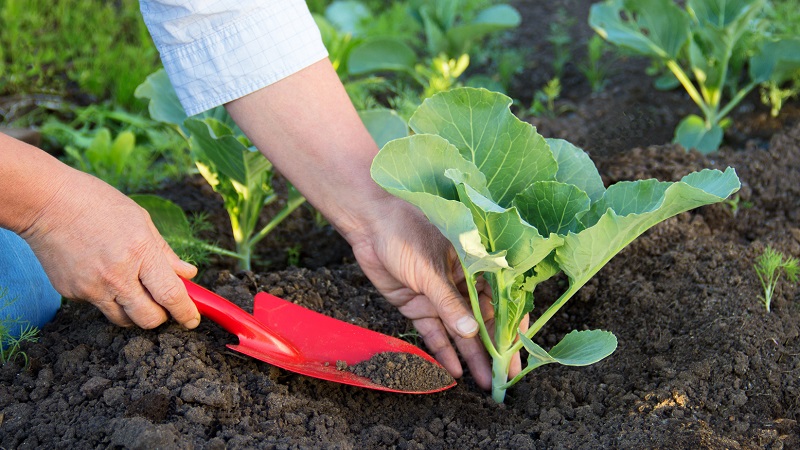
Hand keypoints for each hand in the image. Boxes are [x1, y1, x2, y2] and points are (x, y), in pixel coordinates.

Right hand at [19, 167, 200, 328]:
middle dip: (161, 317)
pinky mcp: (72, 293)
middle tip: (163, 305)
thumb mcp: (141, 220)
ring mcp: (92, 287)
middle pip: (149, 319)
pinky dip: (107, 297)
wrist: (45, 203)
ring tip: (133, 288)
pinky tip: (101, 273)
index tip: (192, 320)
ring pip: (124, 319)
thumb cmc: (97, 204)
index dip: (185, 312)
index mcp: (140, 252)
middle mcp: (117, 275)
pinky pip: (99, 305)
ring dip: (135, 312)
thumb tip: (188, 274)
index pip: (171, 295)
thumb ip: (165, 252)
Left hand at [346, 199, 523, 389]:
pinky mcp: (417, 305)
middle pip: (482, 322)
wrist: (369, 224)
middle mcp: (460, 284)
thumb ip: (450, 302)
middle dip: (493, 350)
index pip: (500, 300)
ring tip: (484, 382)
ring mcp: (438, 297)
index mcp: (474, 266)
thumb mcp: (431, 268)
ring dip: (471, 356)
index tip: (517, 351)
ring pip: (459, 331)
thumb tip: (471, 332)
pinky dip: (442, 350)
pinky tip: (454, 370)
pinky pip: (433, 332)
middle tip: (504, 378)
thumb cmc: (406, 233)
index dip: (510, 327)